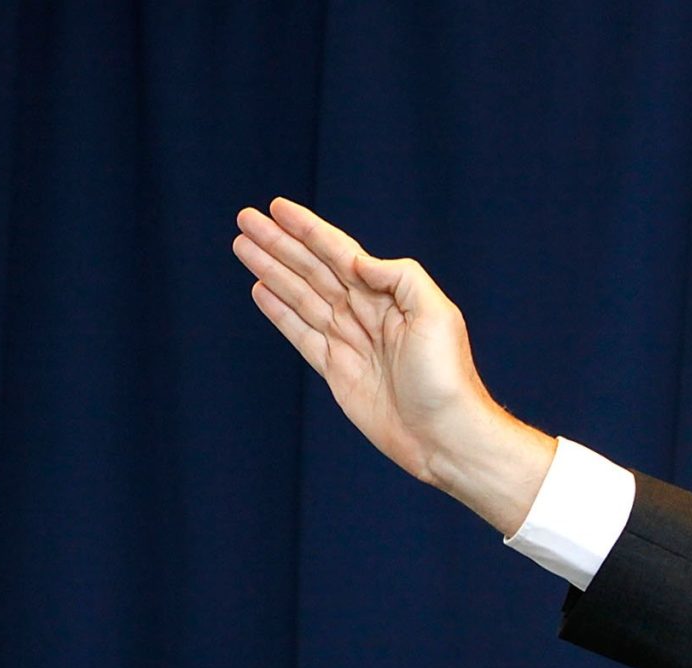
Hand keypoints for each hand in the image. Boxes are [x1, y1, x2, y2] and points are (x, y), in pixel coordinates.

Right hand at [232, 197, 551, 532]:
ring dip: (272, 270)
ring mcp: (349, 342)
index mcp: (389, 296)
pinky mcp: (337, 371)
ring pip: (301, 296)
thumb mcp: (437, 314)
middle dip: (280, 244)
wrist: (445, 436)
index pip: (340, 253)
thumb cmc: (448, 378)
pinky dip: (280, 311)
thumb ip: (399, 277)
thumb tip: (357, 262)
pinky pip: (301, 333)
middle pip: (313, 270)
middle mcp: (366, 314)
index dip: (308, 230)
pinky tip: (261, 289)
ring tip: (243, 245)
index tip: (278, 208)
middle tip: (245, 218)